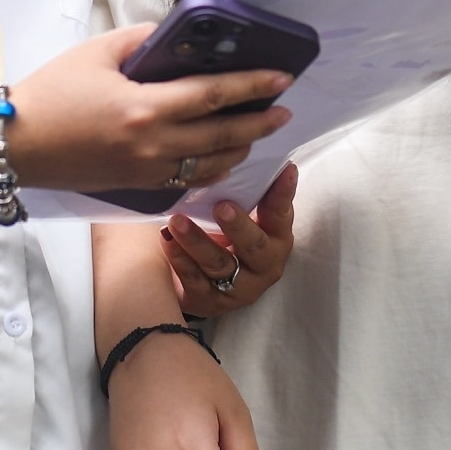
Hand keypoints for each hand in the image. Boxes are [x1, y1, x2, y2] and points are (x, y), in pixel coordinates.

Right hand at [9, 25, 293, 194]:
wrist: (16, 144)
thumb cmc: (51, 93)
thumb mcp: (97, 52)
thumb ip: (141, 41)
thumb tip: (173, 37)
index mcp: (146, 107)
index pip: (214, 95)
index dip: (253, 86)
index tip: (282, 78)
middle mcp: (153, 144)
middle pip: (223, 136)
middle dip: (259, 124)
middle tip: (284, 112)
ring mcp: (145, 170)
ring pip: (210, 167)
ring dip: (239, 150)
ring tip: (255, 134)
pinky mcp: (135, 185)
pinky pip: (185, 181)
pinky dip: (209, 170)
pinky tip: (217, 159)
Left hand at [164, 164, 296, 315]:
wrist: (202, 281)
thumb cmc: (226, 235)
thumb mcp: (242, 216)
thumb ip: (247, 192)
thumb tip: (242, 147)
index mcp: (276, 238)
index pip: (281, 213)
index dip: (283, 193)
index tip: (284, 169)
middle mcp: (265, 265)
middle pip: (254, 246)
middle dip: (239, 227)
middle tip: (222, 206)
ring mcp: (239, 288)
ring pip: (219, 264)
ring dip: (197, 241)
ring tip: (176, 220)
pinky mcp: (211, 302)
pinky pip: (194, 280)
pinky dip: (179, 258)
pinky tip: (166, 240)